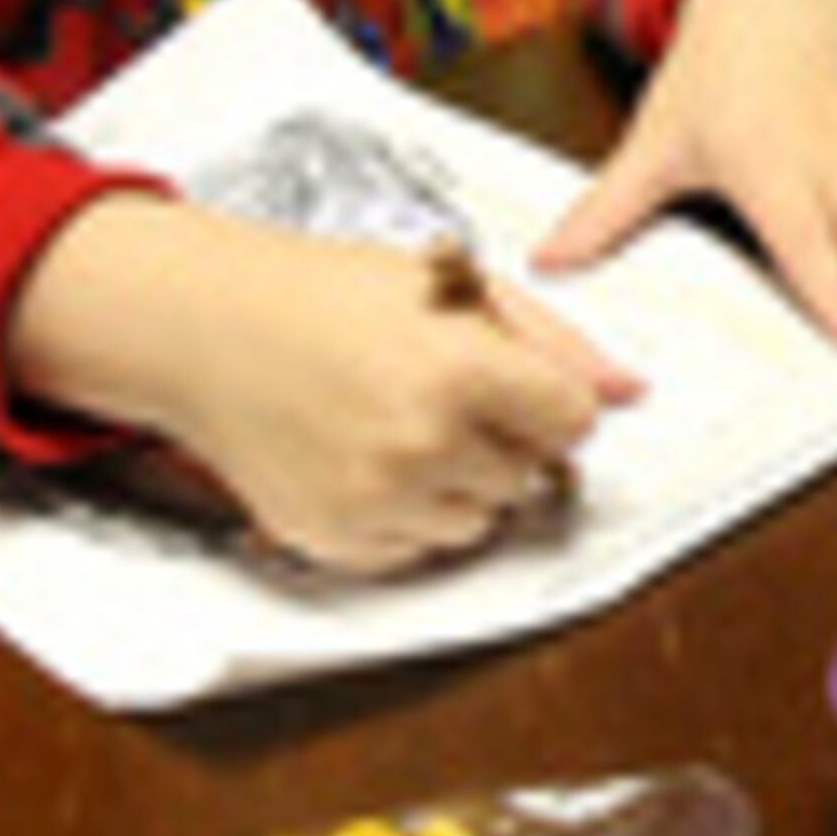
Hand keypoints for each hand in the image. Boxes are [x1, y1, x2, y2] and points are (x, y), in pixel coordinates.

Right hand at [4, 197, 636, 572]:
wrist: (207, 329)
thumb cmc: (324, 294)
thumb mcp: (449, 284)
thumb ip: (552, 339)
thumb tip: (629, 390)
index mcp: (461, 369)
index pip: (573, 423)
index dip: (548, 399)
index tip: (514, 383)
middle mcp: (423, 443)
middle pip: (528, 476)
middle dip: (501, 439)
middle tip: (437, 393)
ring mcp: (378, 499)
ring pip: (478, 522)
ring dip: (457, 483)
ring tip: (398, 423)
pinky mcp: (337, 538)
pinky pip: (416, 551)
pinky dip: (405, 515)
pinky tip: (363, 458)